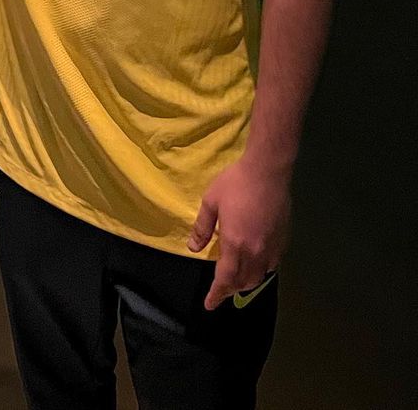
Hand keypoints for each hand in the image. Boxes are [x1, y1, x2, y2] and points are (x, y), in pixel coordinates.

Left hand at [188, 158, 290, 310]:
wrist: (267, 171)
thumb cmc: (235, 183)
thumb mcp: (210, 202)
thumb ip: (202, 228)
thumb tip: (194, 248)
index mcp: (235, 244)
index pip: (225, 278)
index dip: (217, 294)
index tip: (209, 305)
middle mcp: (255, 252)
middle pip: (243, 281)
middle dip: (230, 289)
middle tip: (220, 289)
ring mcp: (271, 247)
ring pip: (259, 276)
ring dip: (246, 282)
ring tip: (236, 279)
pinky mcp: (282, 240)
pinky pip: (271, 265)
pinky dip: (261, 271)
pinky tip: (255, 264)